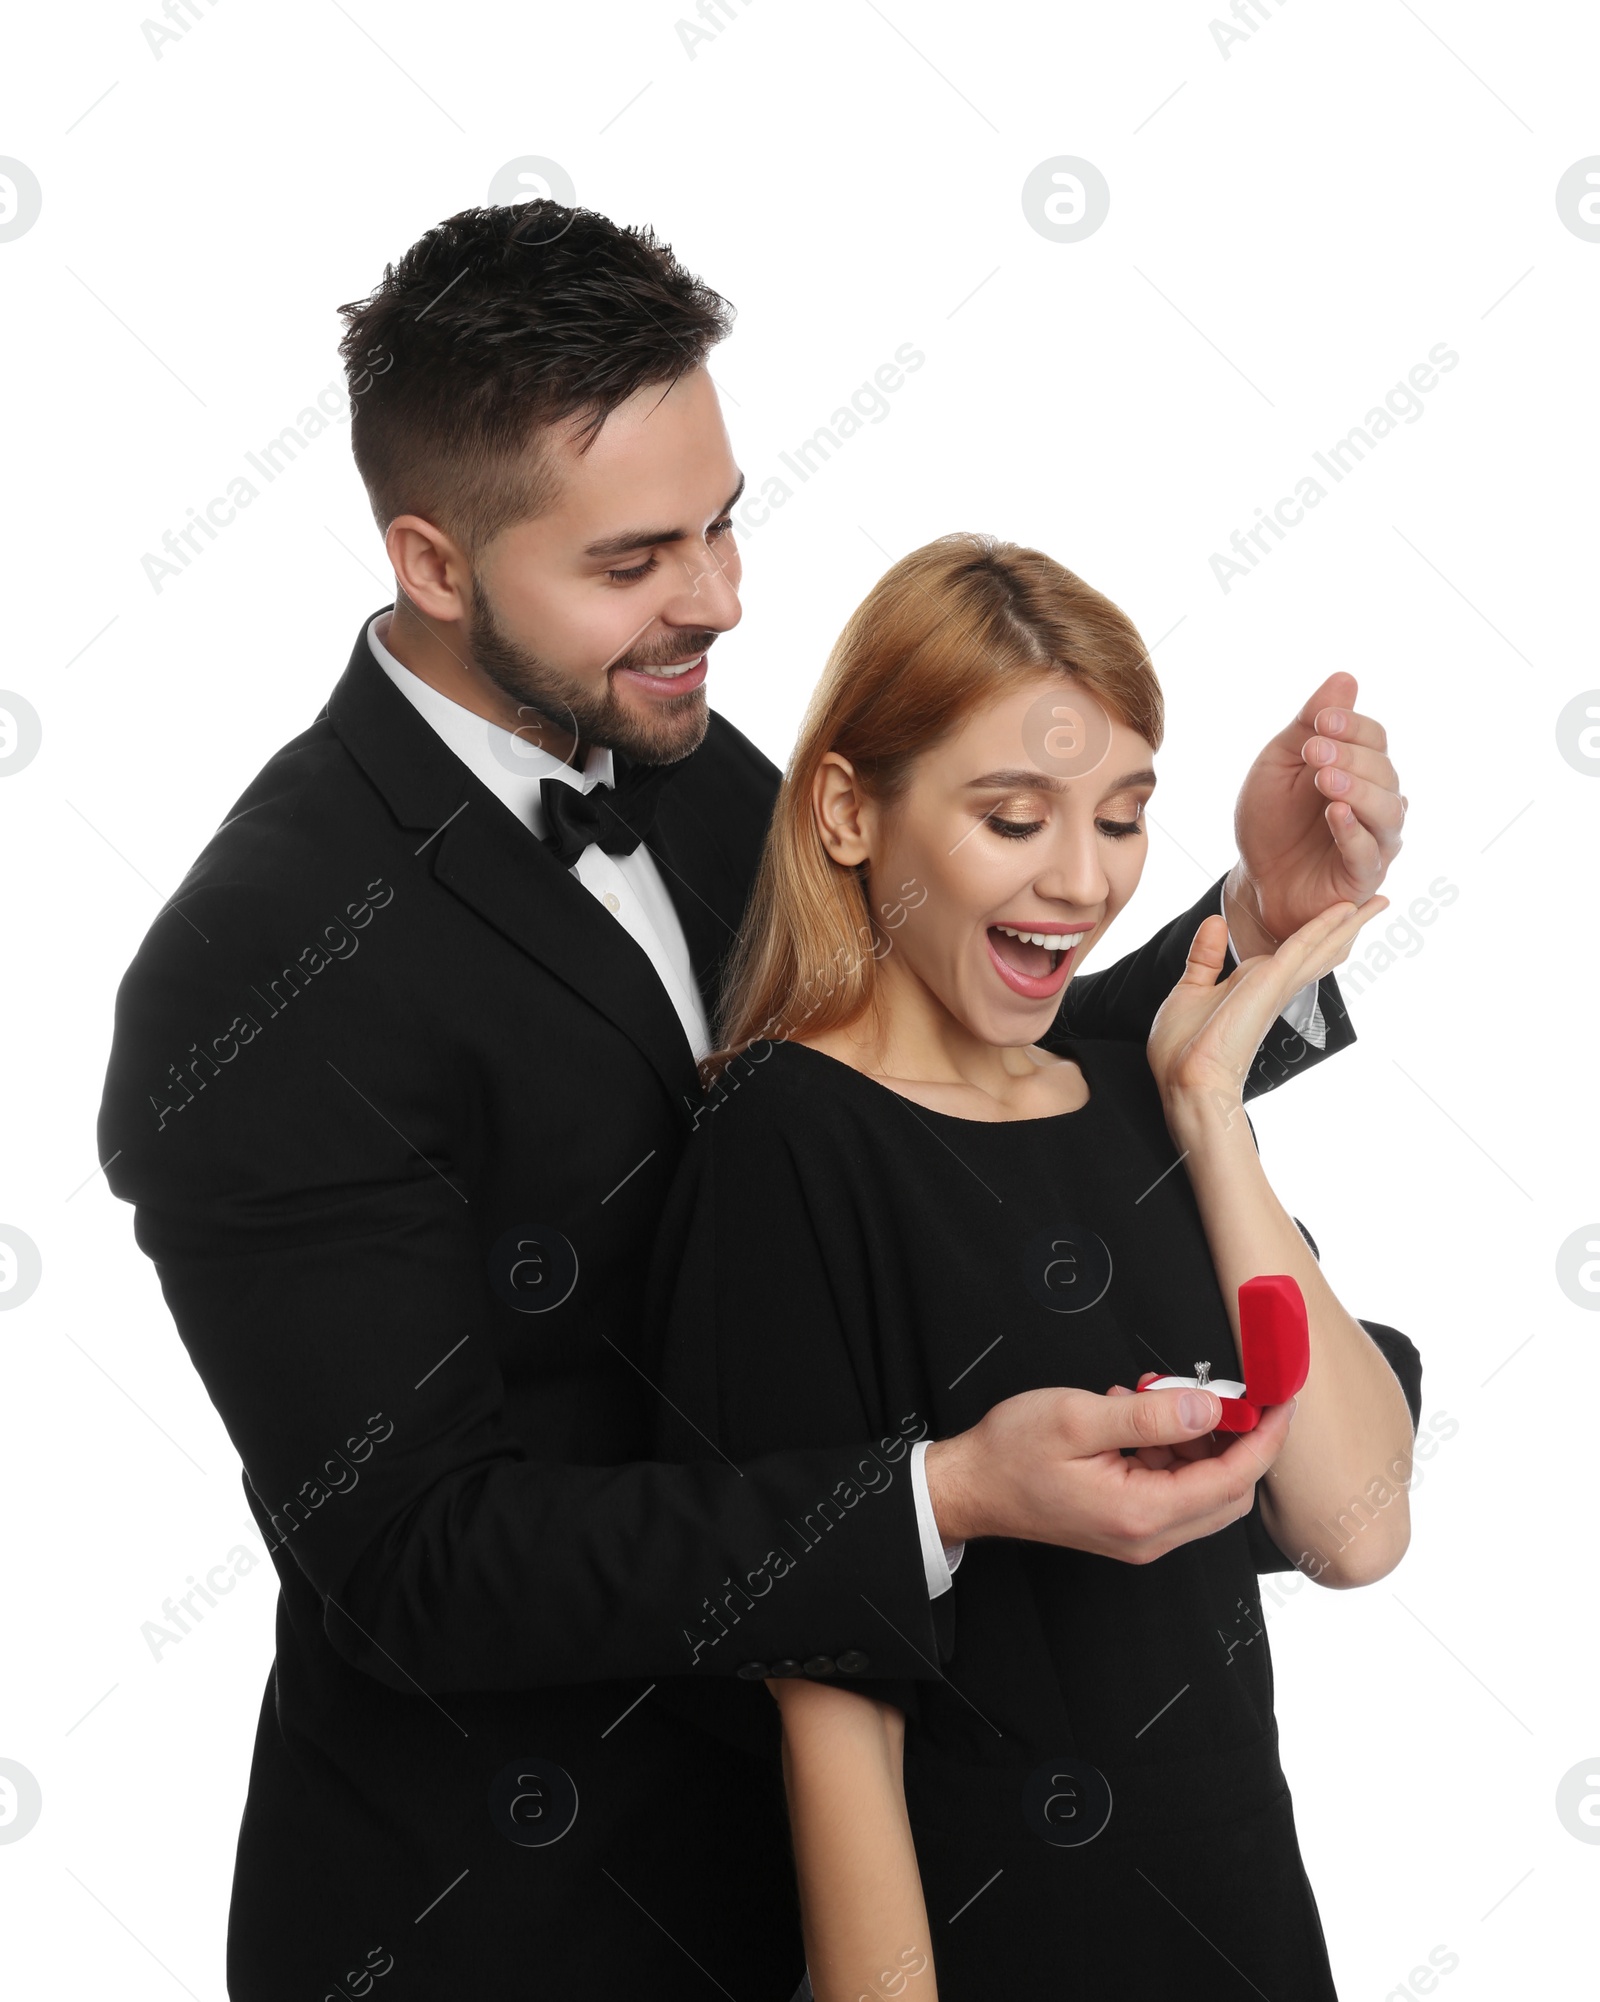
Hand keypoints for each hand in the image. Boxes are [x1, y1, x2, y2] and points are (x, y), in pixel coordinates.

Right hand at [922, 1382, 1294, 1561]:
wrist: (971, 1487)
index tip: (1281, 1402)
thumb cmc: (1011, 1454)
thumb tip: (1210, 1408)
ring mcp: (1140, 1534)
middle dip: (1237, 1439)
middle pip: (1229, 1492)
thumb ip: (1149, 1415)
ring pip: (1204, 1490)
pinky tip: (1140, 1419)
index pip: (1232, 1480)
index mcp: (1141, 1512)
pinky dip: (1174, 1450)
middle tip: (1227, 1392)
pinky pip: (1176, 1489)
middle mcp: (1149, 1535)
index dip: (1264, 1438)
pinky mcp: (1129, 1524)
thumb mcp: (1078, 1417)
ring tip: (1159, 1398)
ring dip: (1200, 1441)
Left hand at [1146, 898, 1387, 1117]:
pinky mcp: (1269, 983)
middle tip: (1377, 903)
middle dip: (1348, 927)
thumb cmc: (1184, 1050)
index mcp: (1254, 985)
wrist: (1186, 1081)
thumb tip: (1215, 921)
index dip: (1318, 935)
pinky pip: (1301, 946)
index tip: (1339, 916)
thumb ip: (1205, 957)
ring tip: (1379, 902)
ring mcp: (1274, 984)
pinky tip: (1344, 911)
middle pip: (1319, 950)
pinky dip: (1323, 926)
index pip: (1295, 955)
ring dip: (1350, 923)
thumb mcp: (1190, 990)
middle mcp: (1272, 985)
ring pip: (1320, 946)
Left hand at [1226, 672, 1405, 957]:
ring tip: (1325, 780)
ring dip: (1357, 790)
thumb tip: (1345, 678)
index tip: (1321, 720)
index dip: (1352, 726)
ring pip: (1388, 811)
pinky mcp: (1364, 875)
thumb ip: (1308, 724)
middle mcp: (1377, 801)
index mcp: (1360, 769)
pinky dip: (1354, 831)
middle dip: (1350, 757)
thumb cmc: (1270, 820)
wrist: (1255, 878)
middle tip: (1314, 751)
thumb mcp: (1279, 765)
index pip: (1374, 739)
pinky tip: (1335, 814)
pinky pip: (1369, 853)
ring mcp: (1376, 840)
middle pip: (1384, 771)